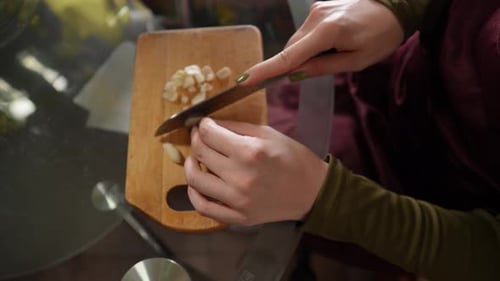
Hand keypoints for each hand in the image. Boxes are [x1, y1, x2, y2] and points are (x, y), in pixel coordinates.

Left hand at [184, 118, 328, 225]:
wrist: (312, 191)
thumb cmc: (293, 158)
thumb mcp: (268, 133)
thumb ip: (236, 128)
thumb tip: (210, 125)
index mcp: (250, 151)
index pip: (209, 134)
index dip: (202, 125)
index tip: (204, 124)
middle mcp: (240, 176)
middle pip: (200, 153)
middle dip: (196, 140)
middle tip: (200, 137)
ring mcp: (237, 200)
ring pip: (195, 180)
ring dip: (190, 164)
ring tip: (196, 159)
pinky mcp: (238, 217)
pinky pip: (203, 207)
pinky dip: (194, 194)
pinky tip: (197, 184)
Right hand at [240, 0, 403, 84]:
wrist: (394, 6)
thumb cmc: (381, 36)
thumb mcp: (356, 61)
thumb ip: (323, 68)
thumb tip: (295, 74)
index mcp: (328, 31)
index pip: (290, 56)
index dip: (266, 70)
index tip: (245, 80)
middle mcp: (316, 16)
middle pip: (291, 48)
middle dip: (296, 64)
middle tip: (316, 71)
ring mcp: (316, 9)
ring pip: (298, 41)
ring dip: (306, 53)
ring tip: (335, 52)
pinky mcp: (318, 7)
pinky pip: (306, 31)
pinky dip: (311, 42)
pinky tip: (331, 43)